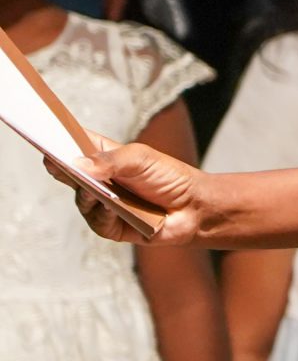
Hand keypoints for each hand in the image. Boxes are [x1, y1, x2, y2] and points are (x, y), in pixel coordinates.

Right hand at [63, 138, 205, 245]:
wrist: (193, 208)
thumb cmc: (168, 177)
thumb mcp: (141, 159)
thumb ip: (111, 160)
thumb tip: (78, 164)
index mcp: (103, 156)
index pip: (74, 144)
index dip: (57, 139)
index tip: (42, 135)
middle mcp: (97, 179)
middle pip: (69, 172)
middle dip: (60, 167)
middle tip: (54, 161)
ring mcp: (100, 203)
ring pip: (80, 198)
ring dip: (86, 194)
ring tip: (92, 190)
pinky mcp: (109, 225)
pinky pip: (97, 220)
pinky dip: (103, 213)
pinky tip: (112, 208)